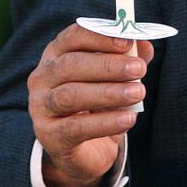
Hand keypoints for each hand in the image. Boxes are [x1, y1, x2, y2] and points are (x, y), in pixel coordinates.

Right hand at [27, 23, 152, 186]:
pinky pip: (75, 127)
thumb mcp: (116, 78)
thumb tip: (144, 44)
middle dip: (108, 65)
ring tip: (138, 93)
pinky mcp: (49, 136)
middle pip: (70, 65)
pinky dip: (105, 122)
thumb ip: (129, 58)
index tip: (127, 41)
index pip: (72, 37)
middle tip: (139, 69)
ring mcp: (41, 107)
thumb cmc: (100, 103)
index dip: (99, 37)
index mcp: (57, 55)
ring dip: (108, 93)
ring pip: (71, 95)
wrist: (86, 149)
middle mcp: (43, 78)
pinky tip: (128, 118)